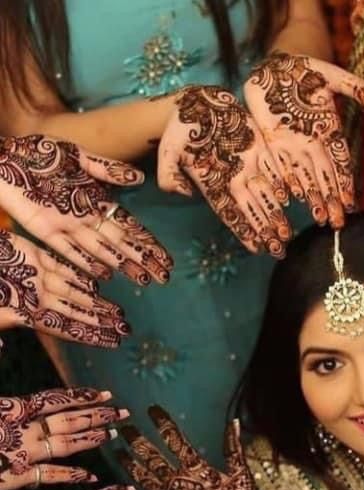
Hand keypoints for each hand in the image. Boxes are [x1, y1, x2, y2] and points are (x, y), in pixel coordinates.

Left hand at [0, 135, 171, 282]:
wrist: (2, 158)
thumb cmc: (37, 153)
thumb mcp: (76, 155)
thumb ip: (106, 169)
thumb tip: (138, 179)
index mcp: (95, 200)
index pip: (128, 227)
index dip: (147, 242)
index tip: (165, 258)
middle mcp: (85, 218)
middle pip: (120, 244)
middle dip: (142, 260)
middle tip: (163, 278)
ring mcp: (67, 227)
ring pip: (100, 250)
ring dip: (121, 265)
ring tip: (142, 280)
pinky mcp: (45, 231)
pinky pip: (68, 251)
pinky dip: (85, 262)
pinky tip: (104, 276)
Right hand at [0, 230, 130, 346]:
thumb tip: (0, 346)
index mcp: (25, 313)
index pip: (65, 327)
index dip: (90, 335)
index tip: (113, 343)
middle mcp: (35, 297)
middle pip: (77, 311)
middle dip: (102, 321)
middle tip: (127, 329)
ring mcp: (35, 276)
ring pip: (74, 290)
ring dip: (97, 300)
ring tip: (120, 312)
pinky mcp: (31, 255)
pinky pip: (62, 265)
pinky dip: (80, 271)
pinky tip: (100, 280)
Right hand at [0, 386, 127, 489]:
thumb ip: (8, 399)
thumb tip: (6, 353)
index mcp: (12, 408)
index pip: (55, 400)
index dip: (83, 397)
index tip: (107, 394)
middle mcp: (23, 430)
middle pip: (68, 420)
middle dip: (98, 415)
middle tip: (124, 413)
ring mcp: (22, 453)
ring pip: (65, 445)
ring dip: (91, 439)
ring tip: (113, 434)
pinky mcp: (15, 476)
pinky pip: (49, 475)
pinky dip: (71, 475)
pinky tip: (92, 477)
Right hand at [118, 407, 260, 489]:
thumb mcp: (241, 476)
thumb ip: (234, 450)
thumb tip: (235, 420)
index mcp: (199, 469)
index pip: (177, 443)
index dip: (165, 426)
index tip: (153, 410)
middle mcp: (183, 481)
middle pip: (157, 458)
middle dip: (141, 443)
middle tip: (125, 426)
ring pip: (149, 478)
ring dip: (134, 465)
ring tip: (118, 450)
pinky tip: (124, 489)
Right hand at [157, 85, 290, 256]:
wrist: (194, 101)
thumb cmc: (178, 129)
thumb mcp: (168, 151)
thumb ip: (169, 174)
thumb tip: (182, 193)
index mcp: (214, 184)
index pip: (231, 213)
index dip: (244, 231)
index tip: (256, 249)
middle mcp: (234, 178)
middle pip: (253, 209)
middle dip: (265, 229)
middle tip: (279, 250)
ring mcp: (248, 162)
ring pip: (267, 193)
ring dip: (277, 214)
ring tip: (287, 234)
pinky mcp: (259, 145)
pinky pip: (274, 167)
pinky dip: (284, 182)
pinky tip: (293, 198)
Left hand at [244, 53, 363, 227]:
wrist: (274, 69)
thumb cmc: (303, 71)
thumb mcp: (329, 76)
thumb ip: (351, 86)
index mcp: (329, 132)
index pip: (340, 163)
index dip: (344, 183)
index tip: (349, 202)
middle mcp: (313, 145)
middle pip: (324, 178)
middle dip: (331, 201)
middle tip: (337, 223)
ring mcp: (293, 147)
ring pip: (305, 178)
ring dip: (313, 200)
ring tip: (320, 220)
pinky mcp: (273, 145)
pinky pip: (281, 167)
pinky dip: (287, 183)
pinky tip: (293, 200)